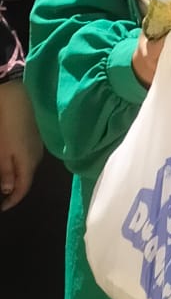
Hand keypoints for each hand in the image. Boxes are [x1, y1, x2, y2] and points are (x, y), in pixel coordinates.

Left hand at [0, 81, 42, 209]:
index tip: (1, 207)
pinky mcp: (37, 133)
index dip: (12, 200)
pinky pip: (28, 154)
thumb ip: (6, 170)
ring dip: (15, 173)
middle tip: (0, 192)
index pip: (23, 188)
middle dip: (13, 188)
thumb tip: (9, 190)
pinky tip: (10, 157)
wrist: (19, 91)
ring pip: (27, 166)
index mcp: (29, 162)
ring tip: (3, 176)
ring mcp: (39, 143)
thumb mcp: (2, 148)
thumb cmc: (8, 121)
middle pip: (26, 178)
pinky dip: (18, 161)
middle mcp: (38, 155)